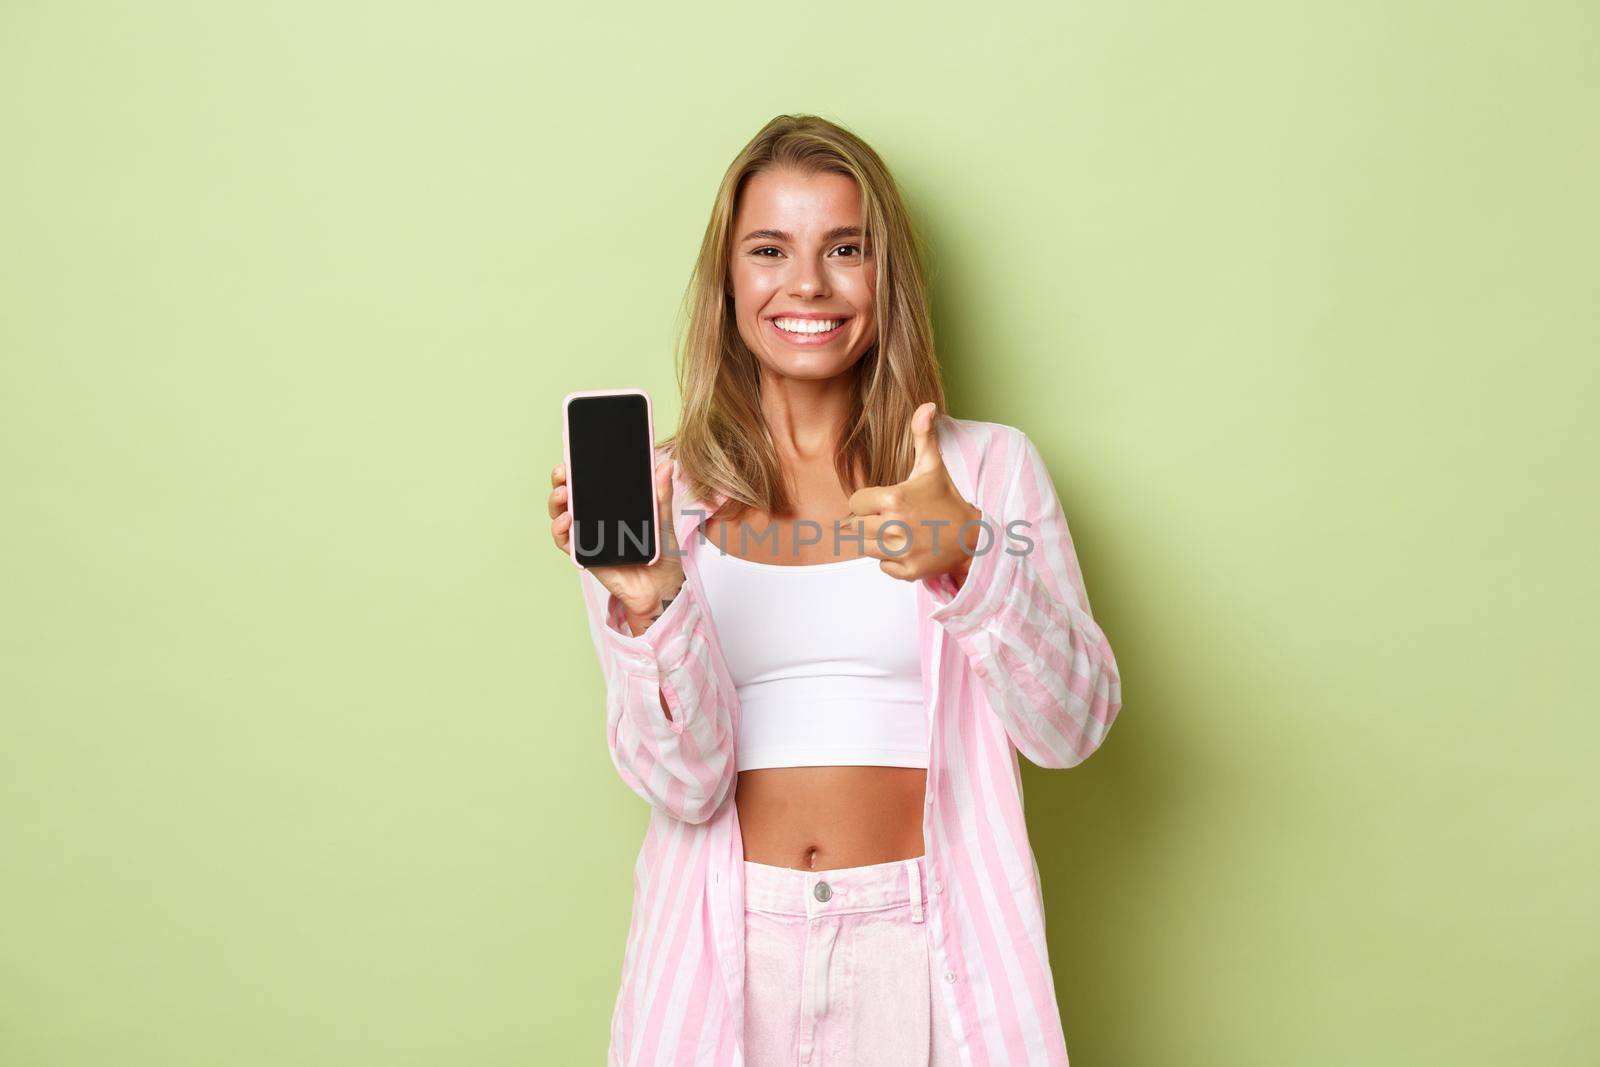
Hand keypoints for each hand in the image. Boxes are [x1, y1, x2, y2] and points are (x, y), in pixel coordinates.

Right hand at [549, 456, 686, 627]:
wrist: (661, 586)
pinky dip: (560, 529)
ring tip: (563, 492)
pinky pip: (565, 541)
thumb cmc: (661, 553)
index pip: (589, 483)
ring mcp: (588, 536)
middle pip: (570, 495)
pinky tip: (567, 520)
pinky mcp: (585, 554)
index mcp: (611, 506)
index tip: (573, 454)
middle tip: (562, 471)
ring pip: (562, 515)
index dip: (577, 469)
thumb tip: (666, 464)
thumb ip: (661, 494)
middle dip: (560, 480)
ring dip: (556, 502)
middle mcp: (595, 518)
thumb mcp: (663, 519)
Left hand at [841, 402, 984, 582]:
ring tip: (900, 533)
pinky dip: (892, 562)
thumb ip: (923, 435)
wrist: (973, 535)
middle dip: (869, 523)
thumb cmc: (946, 498)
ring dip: (878, 543)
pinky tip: (910, 549)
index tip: (884, 502)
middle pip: (856, 528)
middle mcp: (894, 525)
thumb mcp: (932, 466)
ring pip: (866, 549)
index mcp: (893, 498)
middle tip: (891, 519)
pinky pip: (882, 568)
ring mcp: (902, 550)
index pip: (855, 503)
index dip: (866, 503)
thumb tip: (927, 404)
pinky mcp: (909, 571)